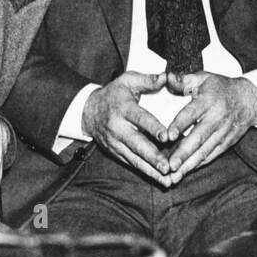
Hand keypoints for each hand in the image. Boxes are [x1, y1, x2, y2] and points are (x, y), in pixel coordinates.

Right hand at [82, 71, 171, 185]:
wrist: (88, 111)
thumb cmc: (114, 94)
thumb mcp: (127, 80)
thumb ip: (147, 79)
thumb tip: (166, 76)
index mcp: (123, 109)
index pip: (140, 119)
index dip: (153, 128)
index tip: (166, 136)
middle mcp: (118, 128)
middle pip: (137, 145)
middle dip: (153, 157)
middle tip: (168, 167)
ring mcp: (116, 143)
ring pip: (135, 159)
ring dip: (151, 171)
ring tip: (168, 180)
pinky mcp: (116, 153)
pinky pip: (132, 164)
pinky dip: (146, 173)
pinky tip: (160, 180)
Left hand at [161, 72, 256, 181]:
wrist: (249, 100)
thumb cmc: (220, 88)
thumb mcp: (203, 78)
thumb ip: (184, 79)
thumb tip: (166, 77)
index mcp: (209, 100)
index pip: (192, 113)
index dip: (180, 124)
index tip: (168, 136)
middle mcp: (217, 117)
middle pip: (199, 137)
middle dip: (184, 153)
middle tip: (169, 165)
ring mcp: (223, 132)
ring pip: (206, 150)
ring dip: (190, 164)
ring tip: (175, 175)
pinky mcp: (227, 142)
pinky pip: (213, 155)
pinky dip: (200, 164)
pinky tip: (187, 171)